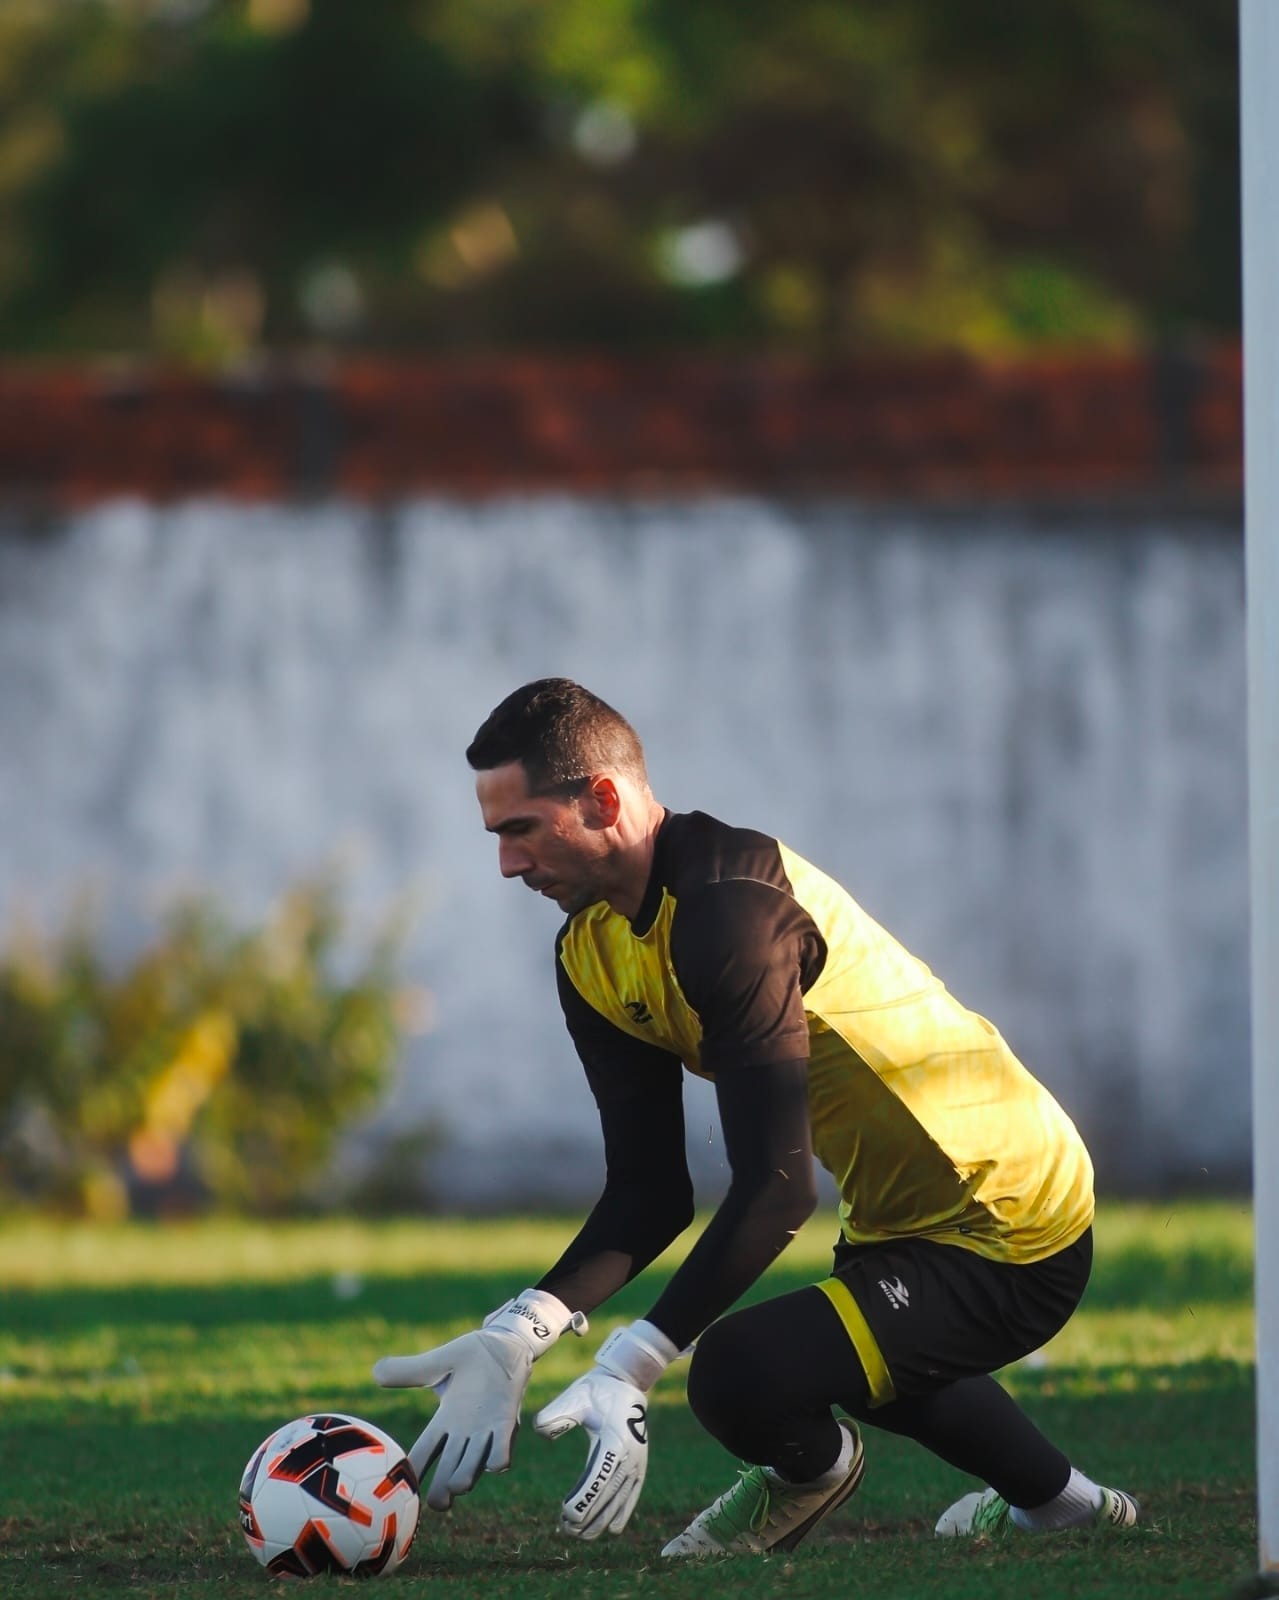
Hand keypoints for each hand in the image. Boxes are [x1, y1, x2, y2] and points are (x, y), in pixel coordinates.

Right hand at [373, 1289, 585, 1510]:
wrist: (506, 1345)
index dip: (413, 1469)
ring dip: (467, 1476)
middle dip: (442, 1489)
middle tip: (436, 1505)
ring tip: (459, 1487)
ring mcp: (486, 1431)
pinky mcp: (507, 1422)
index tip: (398, 1488)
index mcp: (444, 1420)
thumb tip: (374, 1370)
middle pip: (448, 1469)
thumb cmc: (472, 1357)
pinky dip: (499, 1458)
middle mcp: (464, 1432)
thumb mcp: (436, 1364)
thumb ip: (408, 1370)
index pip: (424, 1451)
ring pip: (474, 1465)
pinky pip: (502, 1448)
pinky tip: (495, 1464)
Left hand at [533, 1319, 680, 1539]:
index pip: (597, 1483)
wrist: (628, 1382)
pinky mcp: (641, 1467)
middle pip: (608, 1500)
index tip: (563, 1515)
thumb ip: (556, 1414)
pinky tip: (611, 1528)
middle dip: (586, 1519)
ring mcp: (637, 1465)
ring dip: (600, 1521)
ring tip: (578, 1532)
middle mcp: (629, 1459)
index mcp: (614, 1444)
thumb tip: (540, 1432)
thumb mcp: (575, 1396)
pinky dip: (621, 1514)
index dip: (581, 1503)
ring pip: (620, 1505)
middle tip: (565, 1529)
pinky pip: (633, 1498)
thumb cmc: (597, 1389)